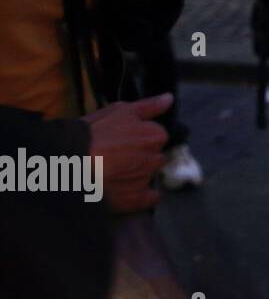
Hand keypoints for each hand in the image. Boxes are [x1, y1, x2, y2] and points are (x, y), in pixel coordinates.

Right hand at [85, 94, 171, 212]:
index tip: (125, 140)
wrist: (69, 161)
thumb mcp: (120, 111)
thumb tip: (169, 99)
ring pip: (149, 175)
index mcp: (155, 136)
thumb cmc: (93, 133)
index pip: (157, 136)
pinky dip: (142, 195)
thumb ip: (149, 106)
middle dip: (141, 156)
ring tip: (114, 172)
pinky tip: (127, 190)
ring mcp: (146, 180)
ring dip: (138, 174)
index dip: (141, 137)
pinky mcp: (135, 199)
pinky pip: (150, 198)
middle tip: (118, 157)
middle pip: (155, 157)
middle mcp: (156, 158)